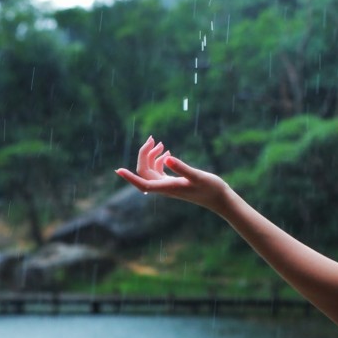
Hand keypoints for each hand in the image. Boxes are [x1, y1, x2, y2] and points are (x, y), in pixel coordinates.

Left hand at [115, 136, 229, 211]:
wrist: (219, 199)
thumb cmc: (211, 188)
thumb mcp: (197, 176)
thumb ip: (182, 168)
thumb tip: (167, 159)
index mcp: (168, 187)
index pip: (143, 184)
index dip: (130, 177)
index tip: (118, 170)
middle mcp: (165, 187)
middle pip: (144, 172)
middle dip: (144, 154)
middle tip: (153, 138)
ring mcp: (168, 185)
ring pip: (150, 170)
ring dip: (151, 156)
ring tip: (160, 143)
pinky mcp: (174, 183)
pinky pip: (159, 171)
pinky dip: (159, 160)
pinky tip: (167, 153)